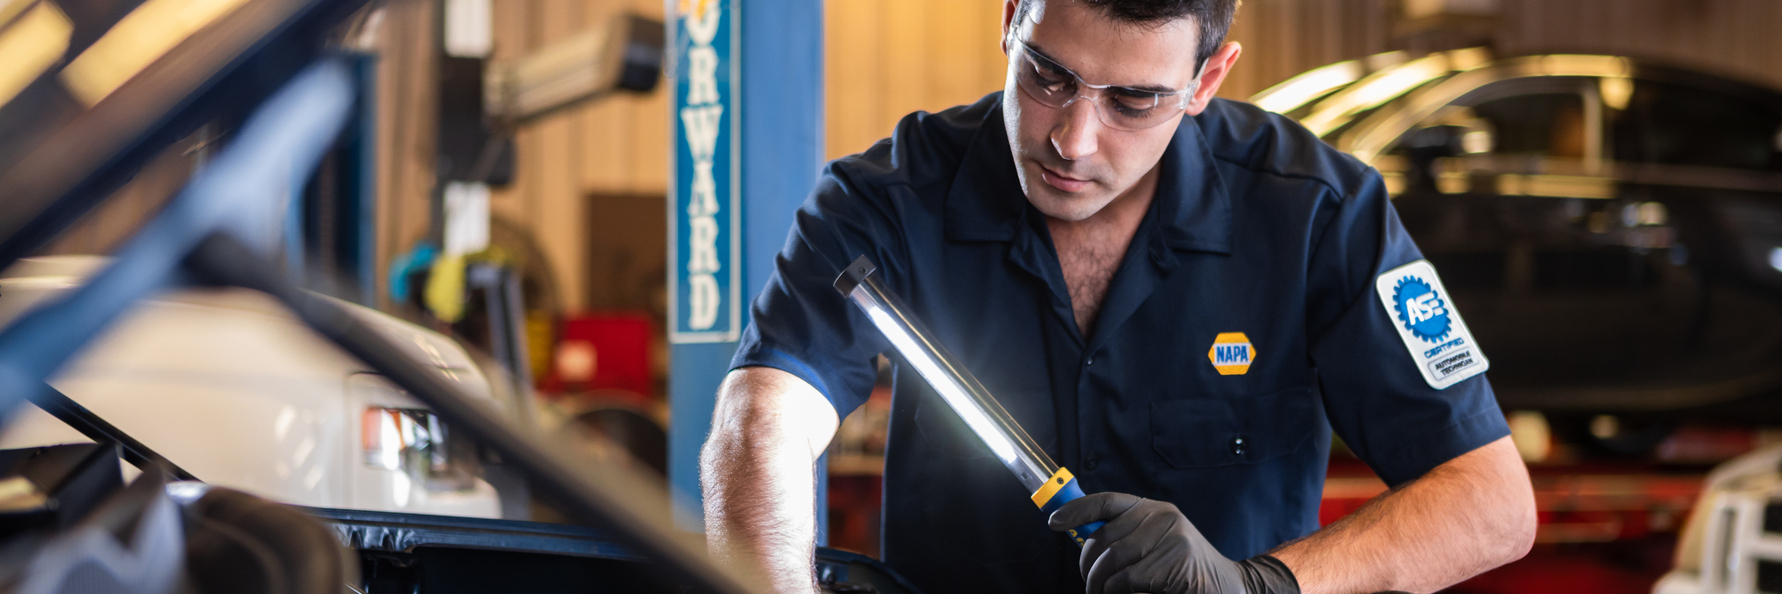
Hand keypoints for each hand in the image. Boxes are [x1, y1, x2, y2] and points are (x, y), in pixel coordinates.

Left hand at [1049, 492, 1299, 593]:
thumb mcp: (1153, 546)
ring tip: (1103, 593)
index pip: (1107, 501)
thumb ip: (1124, 539)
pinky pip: (1128, 578)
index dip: (1076, 510)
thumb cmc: (1181, 571)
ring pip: (1112, 560)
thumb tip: (1081, 539)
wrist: (1227, 587)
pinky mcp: (1176, 559)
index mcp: (1153, 509)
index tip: (1054, 522)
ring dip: (1100, 584)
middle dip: (1088, 566)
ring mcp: (1172, 535)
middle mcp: (1162, 515)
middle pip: (1103, 537)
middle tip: (1090, 584)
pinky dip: (1118, 592)